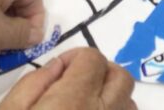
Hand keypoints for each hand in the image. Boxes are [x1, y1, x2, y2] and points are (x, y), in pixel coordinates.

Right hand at [0, 49, 135, 109]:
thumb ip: (35, 82)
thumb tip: (59, 65)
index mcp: (73, 100)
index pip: (93, 59)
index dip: (75, 59)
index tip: (58, 72)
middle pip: (121, 78)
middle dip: (101, 72)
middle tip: (76, 82)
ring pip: (128, 102)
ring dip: (112, 96)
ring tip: (86, 105)